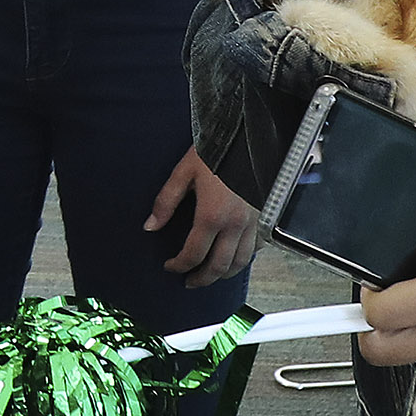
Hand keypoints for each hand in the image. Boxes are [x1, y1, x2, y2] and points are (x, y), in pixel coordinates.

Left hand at [148, 146, 258, 280]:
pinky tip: (234, 255)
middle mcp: (236, 224)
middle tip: (189, 282)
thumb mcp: (184, 172)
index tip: (170, 266)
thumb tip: (150, 225)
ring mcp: (254, 222)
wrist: (249, 133)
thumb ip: (166, 201)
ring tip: (210, 274)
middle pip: (219, 266)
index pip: (193, 254)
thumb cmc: (218, 149)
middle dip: (202, 279)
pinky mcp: (264, 215)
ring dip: (224, 273)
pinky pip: (257, 247)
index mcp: (212, 215)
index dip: (179, 265)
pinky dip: (244, 257)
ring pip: (241, 261)